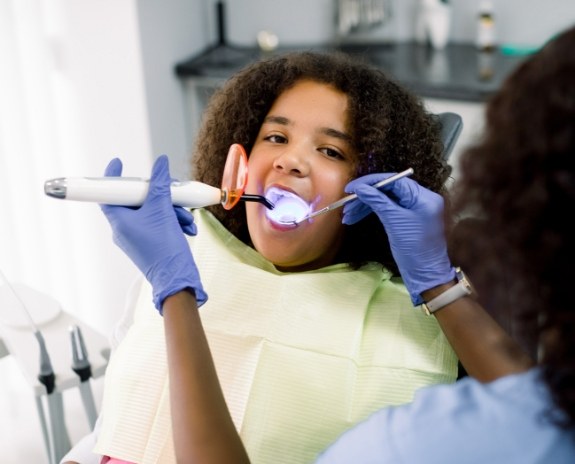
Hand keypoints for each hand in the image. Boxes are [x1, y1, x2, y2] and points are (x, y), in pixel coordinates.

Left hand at [100, 155, 207, 312]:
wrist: (177, 278)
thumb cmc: (164, 248)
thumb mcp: (163, 210)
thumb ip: (160, 184)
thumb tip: (160, 163)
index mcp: (119, 221)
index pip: (108, 193)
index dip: (112, 177)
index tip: (119, 163)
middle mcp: (124, 229)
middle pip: (137, 201)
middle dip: (160, 196)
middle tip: (172, 192)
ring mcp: (136, 237)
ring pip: (151, 212)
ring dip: (172, 210)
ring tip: (186, 219)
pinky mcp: (149, 243)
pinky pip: (158, 223)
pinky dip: (172, 221)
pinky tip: (187, 227)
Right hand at [343, 173, 454, 304]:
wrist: (424, 274)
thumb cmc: (414, 249)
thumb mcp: (393, 221)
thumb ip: (378, 201)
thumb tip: (360, 188)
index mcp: (423, 197)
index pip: (393, 180)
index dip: (370, 182)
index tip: (351, 188)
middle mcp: (421, 199)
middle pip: (388, 190)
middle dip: (366, 196)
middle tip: (346, 204)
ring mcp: (415, 209)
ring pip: (386, 200)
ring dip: (366, 206)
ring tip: (348, 216)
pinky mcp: (409, 218)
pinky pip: (388, 209)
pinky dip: (373, 212)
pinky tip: (357, 217)